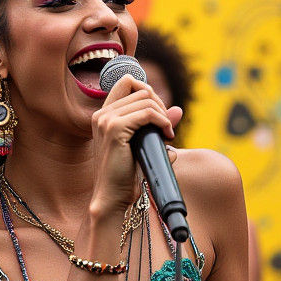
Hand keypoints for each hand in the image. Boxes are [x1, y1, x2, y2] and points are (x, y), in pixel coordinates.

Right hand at [89, 74, 181, 211]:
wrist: (114, 198)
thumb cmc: (127, 177)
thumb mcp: (144, 145)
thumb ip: (158, 124)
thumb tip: (178, 110)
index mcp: (104, 116)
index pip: (127, 82)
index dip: (149, 92)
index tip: (159, 116)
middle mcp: (101, 114)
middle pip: (140, 87)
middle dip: (160, 104)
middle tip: (166, 128)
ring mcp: (106, 120)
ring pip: (146, 98)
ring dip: (163, 114)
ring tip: (167, 134)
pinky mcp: (114, 129)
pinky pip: (147, 113)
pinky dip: (162, 121)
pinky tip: (166, 136)